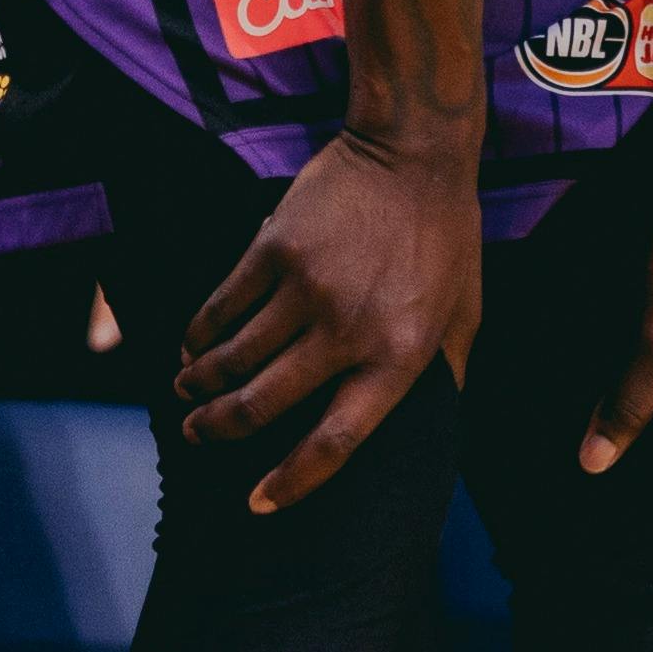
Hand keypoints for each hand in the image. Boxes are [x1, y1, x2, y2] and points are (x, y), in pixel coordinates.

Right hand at [178, 132, 485, 512]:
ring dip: (202, 383)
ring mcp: (307, 288)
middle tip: (197, 434)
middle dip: (219, 429)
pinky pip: (224, 305)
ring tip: (188, 391)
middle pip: (263, 405)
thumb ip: (444, 370)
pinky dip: (201, 330)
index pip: (335, 443)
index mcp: (398, 358)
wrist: (415, 150)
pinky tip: (192, 341)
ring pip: (234, 358)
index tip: (257, 501)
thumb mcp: (464, 312)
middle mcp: (347, 331)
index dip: (291, 481)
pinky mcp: (274, 248)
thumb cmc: (445, 234)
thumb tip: (433, 420)